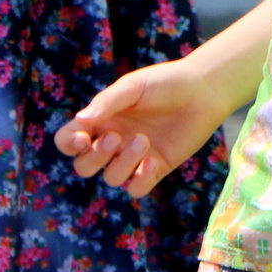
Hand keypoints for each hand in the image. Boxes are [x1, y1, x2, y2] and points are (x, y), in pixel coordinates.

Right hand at [55, 58, 229, 196]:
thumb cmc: (164, 83)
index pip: (69, 141)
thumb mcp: (132, 87)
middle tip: (115, 138)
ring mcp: (133, 158)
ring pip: (111, 178)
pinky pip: (136, 189)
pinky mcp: (155, 169)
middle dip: (95, 157)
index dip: (68, 144)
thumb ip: (106, 103)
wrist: (202, 91)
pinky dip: (140, 180)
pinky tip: (153, 161)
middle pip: (84, 166)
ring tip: (144, 140)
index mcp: (100, 120)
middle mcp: (113, 141)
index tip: (83, 138)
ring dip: (124, 163)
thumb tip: (80, 121)